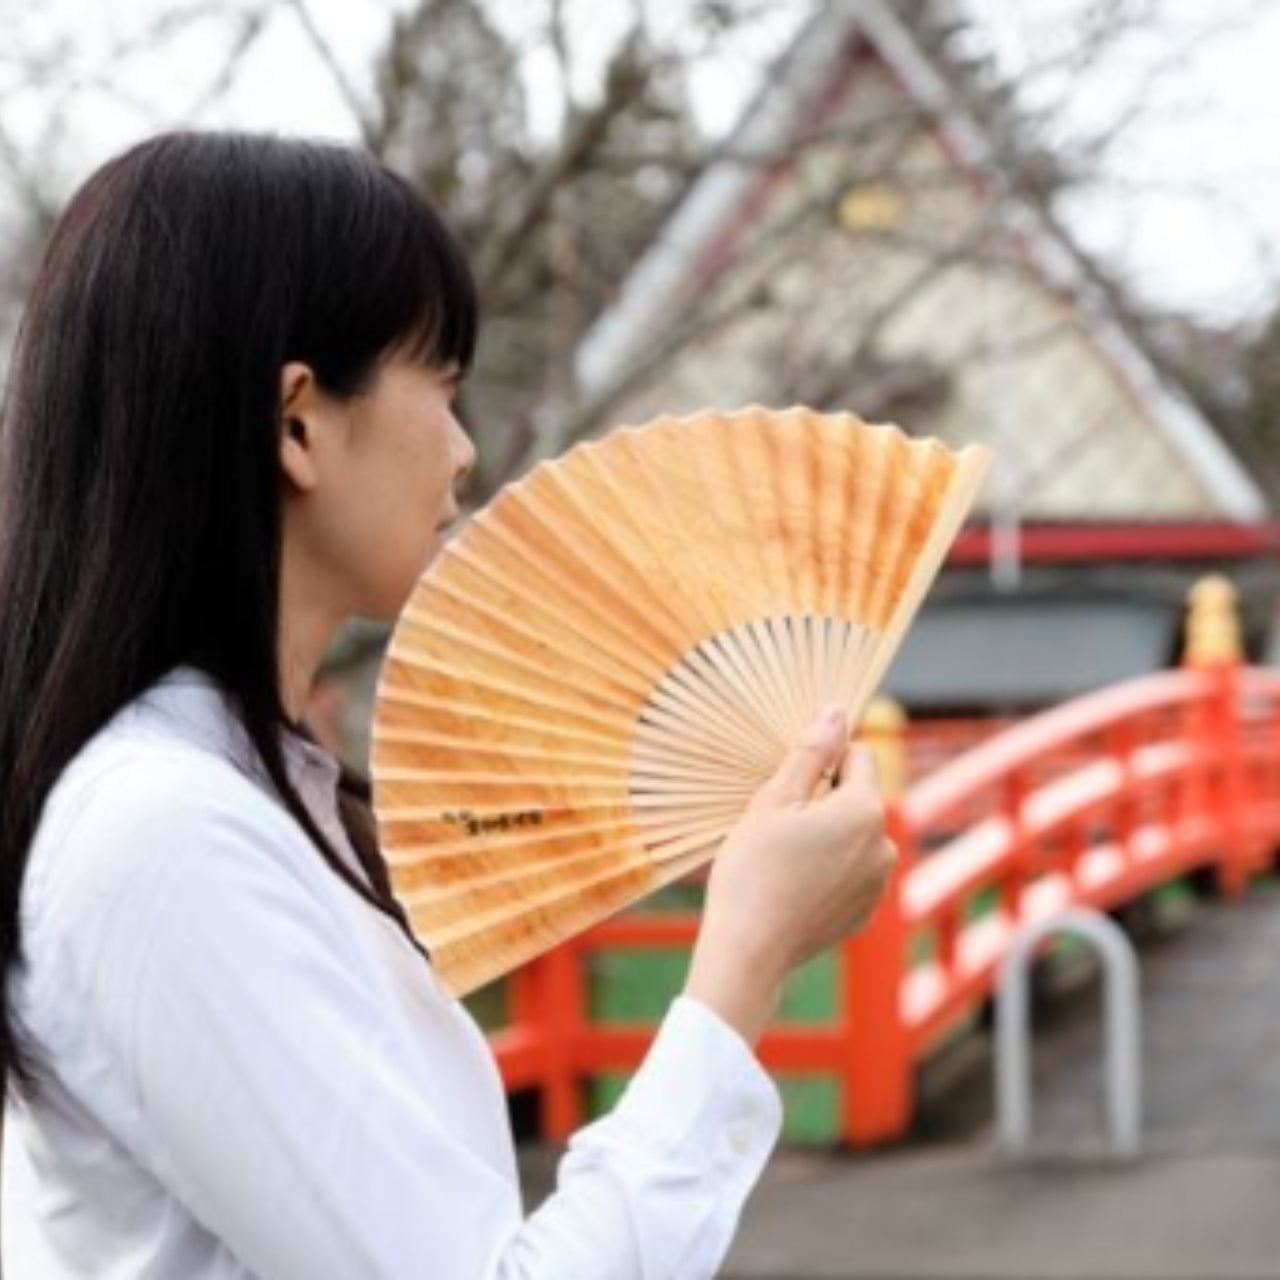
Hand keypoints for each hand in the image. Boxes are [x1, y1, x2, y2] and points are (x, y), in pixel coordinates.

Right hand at [684, 706, 897, 1044]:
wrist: (748, 950)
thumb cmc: (754, 869)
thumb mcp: (774, 800)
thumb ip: (810, 753)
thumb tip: (836, 712)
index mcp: (866, 810)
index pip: (857, 756)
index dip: (822, 759)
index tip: (788, 778)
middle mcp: (884, 845)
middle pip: (856, 797)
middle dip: (822, 799)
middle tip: (776, 822)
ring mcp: (878, 884)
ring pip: (852, 835)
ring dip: (824, 834)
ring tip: (781, 856)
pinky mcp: (864, 912)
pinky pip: (849, 872)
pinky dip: (826, 870)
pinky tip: (791, 884)